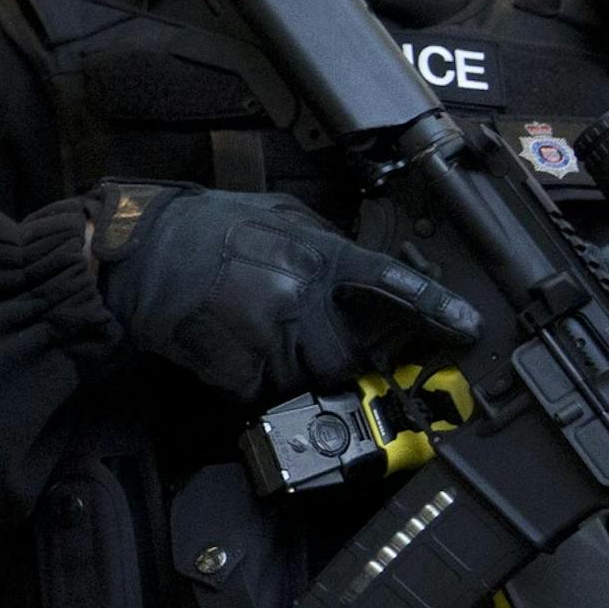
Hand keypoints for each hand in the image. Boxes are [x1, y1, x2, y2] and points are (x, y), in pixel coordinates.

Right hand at [85, 182, 480, 405]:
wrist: (141, 254)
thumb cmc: (206, 230)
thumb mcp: (278, 216)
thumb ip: (322, 246)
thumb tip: (356, 275)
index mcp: (316, 255)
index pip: (391, 286)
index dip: (435, 310)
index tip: (467, 328)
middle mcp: (300, 297)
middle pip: (351, 356)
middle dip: (340, 357)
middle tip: (316, 342)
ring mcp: (269, 337)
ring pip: (309, 378)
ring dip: (297, 370)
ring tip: (264, 337)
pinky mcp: (238, 369)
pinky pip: (266, 391)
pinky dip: (258, 381)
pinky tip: (237, 349)